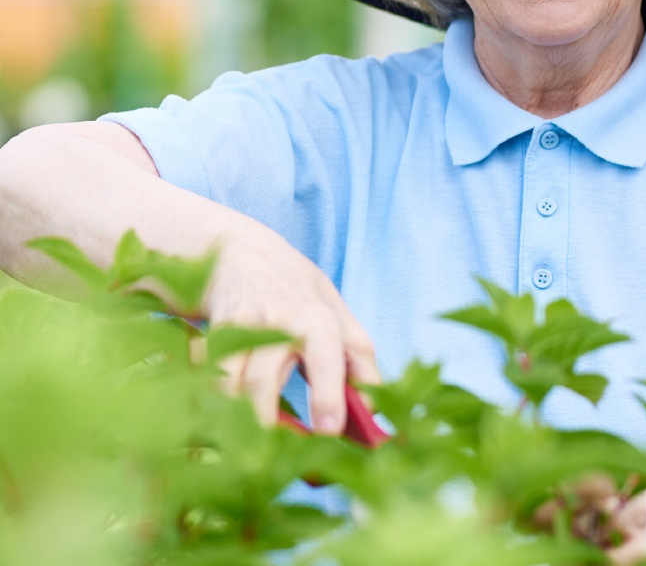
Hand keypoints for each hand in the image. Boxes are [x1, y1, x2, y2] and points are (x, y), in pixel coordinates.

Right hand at [203, 230, 379, 433]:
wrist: (241, 252)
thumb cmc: (297, 291)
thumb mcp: (337, 312)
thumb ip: (358, 356)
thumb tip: (374, 409)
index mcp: (318, 320)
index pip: (326, 359)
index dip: (326, 396)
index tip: (327, 431)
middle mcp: (279, 323)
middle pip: (262, 382)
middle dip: (263, 420)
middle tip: (270, 457)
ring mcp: (240, 329)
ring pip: (228, 386)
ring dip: (231, 419)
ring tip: (242, 449)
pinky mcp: (211, 336)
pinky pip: (206, 378)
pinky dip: (208, 401)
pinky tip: (215, 420)